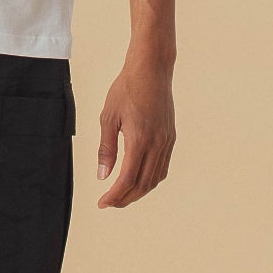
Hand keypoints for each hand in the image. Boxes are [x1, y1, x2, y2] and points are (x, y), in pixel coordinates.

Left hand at [95, 59, 175, 207]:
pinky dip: (150, 179)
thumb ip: (106, 148)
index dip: (115, 195)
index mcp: (139, 140)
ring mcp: (167, 141)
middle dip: (125, 198)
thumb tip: (103, 176)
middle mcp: (157, 144)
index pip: (127, 179)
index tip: (102, 203)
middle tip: (110, 203)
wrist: (152, 70)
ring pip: (155, 178)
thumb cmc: (126, 89)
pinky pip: (162, 167)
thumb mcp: (108, 117)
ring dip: (138, 191)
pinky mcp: (170, 137)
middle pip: (143, 184)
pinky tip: (138, 179)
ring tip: (122, 195)